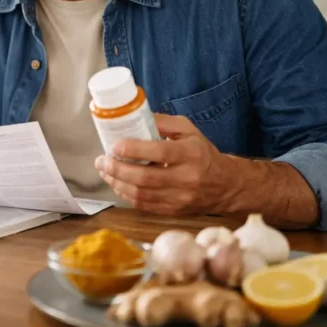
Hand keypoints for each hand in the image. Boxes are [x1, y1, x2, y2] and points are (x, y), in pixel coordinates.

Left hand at [94, 114, 236, 215]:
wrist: (225, 185)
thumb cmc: (202, 153)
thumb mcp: (188, 130)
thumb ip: (163, 122)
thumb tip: (134, 116)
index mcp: (191, 154)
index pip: (160, 152)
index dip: (133, 150)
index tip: (114, 146)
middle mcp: (186, 178)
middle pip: (145, 177)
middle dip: (117, 169)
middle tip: (101, 160)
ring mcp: (180, 198)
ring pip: (141, 194)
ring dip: (117, 183)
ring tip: (105, 171)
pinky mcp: (173, 210)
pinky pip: (144, 205)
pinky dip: (126, 194)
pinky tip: (117, 183)